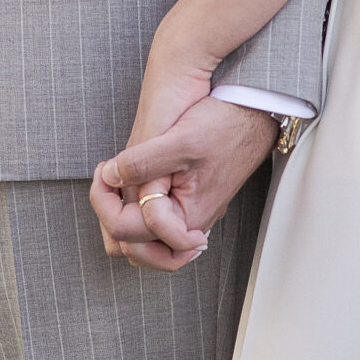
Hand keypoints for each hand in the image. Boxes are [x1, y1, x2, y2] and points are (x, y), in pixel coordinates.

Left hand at [89, 96, 277, 270]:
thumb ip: (142, 163)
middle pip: (134, 248)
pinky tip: (131, 179)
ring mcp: (189, 215)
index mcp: (187, 218)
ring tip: (114, 182)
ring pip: (142, 241)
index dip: (104, 202)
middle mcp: (188, 224)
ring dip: (120, 217)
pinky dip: (135, 210)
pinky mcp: (189, 201)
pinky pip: (154, 225)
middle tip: (105, 180)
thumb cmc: (226, 125)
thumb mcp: (180, 141)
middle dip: (110, 216)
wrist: (255, 111)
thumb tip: (110, 177)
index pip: (129, 234)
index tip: (104, 170)